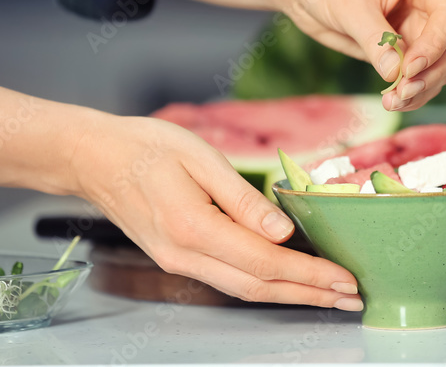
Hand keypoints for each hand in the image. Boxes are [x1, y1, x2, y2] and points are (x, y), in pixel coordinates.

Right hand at [71, 114, 362, 308]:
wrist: (93, 159)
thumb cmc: (146, 147)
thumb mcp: (200, 158)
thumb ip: (243, 199)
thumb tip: (284, 232)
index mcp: (193, 227)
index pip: (264, 261)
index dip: (308, 274)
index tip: (344, 279)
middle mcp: (185, 255)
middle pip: (258, 287)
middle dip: (309, 295)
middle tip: (352, 298)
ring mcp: (178, 262)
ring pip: (243, 289)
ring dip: (290, 294)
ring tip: (329, 295)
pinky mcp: (176, 258)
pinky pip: (228, 279)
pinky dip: (264, 283)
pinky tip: (287, 279)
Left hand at [282, 0, 445, 111]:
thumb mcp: (350, 7)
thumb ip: (376, 41)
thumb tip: (397, 75)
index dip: (434, 47)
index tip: (408, 70)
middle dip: (431, 73)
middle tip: (401, 93)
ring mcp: (425, 23)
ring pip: (442, 65)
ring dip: (422, 88)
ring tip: (391, 101)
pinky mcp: (410, 45)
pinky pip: (423, 75)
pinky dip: (412, 91)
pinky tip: (391, 100)